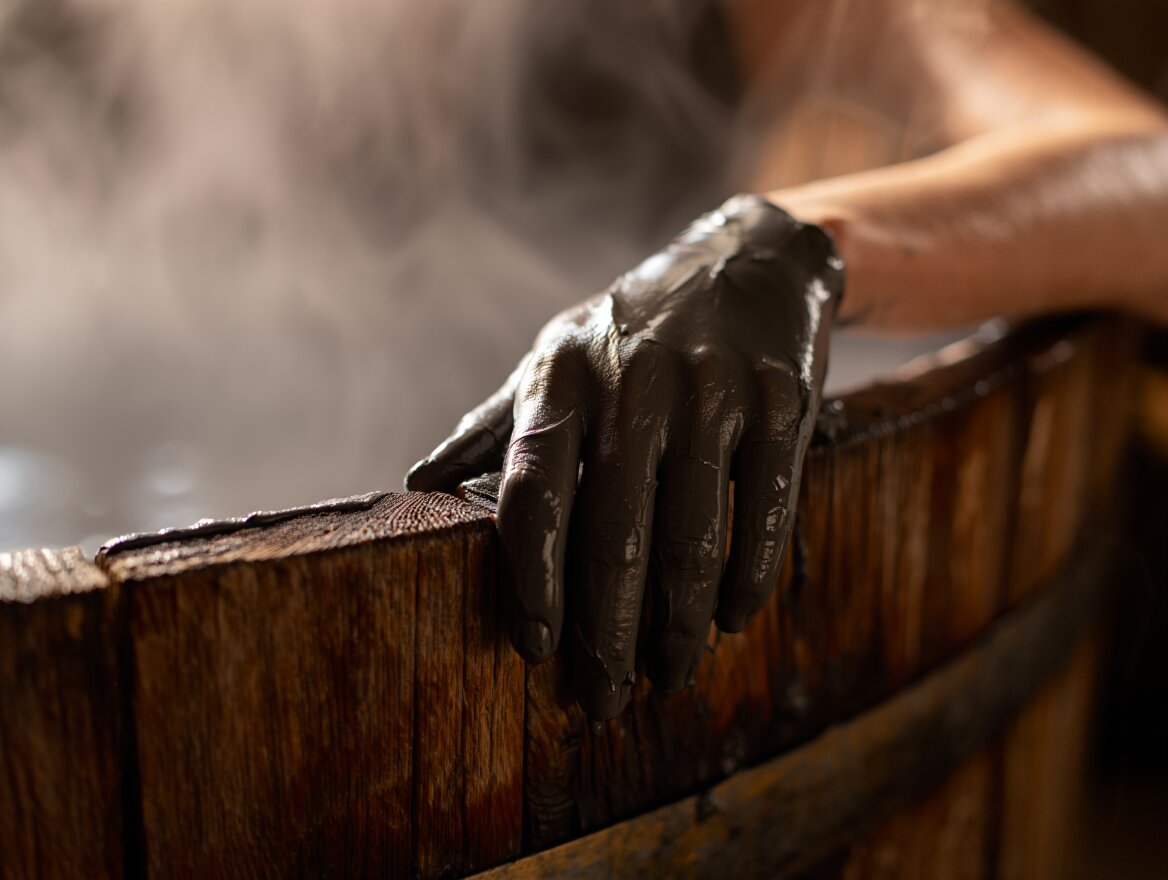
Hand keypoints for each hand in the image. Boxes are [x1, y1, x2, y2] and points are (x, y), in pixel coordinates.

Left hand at [407, 194, 842, 718]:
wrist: (750, 260)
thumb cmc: (634, 329)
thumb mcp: (557, 355)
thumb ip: (495, 424)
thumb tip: (418, 484)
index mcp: (562, 378)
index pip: (532, 495)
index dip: (531, 581)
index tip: (535, 648)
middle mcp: (633, 383)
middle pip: (613, 534)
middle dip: (608, 632)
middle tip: (607, 698)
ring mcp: (711, 389)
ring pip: (691, 534)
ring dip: (679, 621)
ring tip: (671, 673)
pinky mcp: (781, 400)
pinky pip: (765, 507)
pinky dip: (749, 574)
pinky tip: (732, 617)